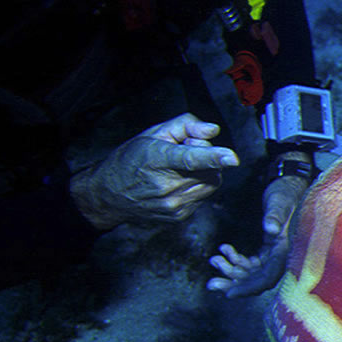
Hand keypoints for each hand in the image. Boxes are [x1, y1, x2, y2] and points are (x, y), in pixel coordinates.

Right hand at [70, 113, 238, 229]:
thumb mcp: (153, 133)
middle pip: (211, 171)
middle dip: (207, 160)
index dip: (212, 157)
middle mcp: (167, 186)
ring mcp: (173, 205)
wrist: (110, 195)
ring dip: (204, 174)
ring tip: (180, 170)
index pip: (190, 159)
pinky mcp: (179, 216)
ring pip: (212, 184)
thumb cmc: (132, 159)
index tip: (232, 157)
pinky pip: (203, 196)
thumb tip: (213, 131)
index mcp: (158, 160)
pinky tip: (177, 184)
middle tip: (186, 155)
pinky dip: (197, 187)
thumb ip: (186, 125)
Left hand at [207, 163, 308, 296]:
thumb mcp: (281, 201)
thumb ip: (276, 215)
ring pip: (252, 273)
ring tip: (215, 260)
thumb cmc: (286, 192)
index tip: (230, 293)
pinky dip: (235, 259)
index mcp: (287, 250)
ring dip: (232, 271)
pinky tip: (223, 249)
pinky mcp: (268, 249)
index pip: (268, 277)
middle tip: (212, 284)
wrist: (288, 184)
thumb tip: (270, 229)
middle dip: (235, 283)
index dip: (250, 287)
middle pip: (257, 280)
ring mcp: (274, 254)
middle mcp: (281, 257)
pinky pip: (250, 263)